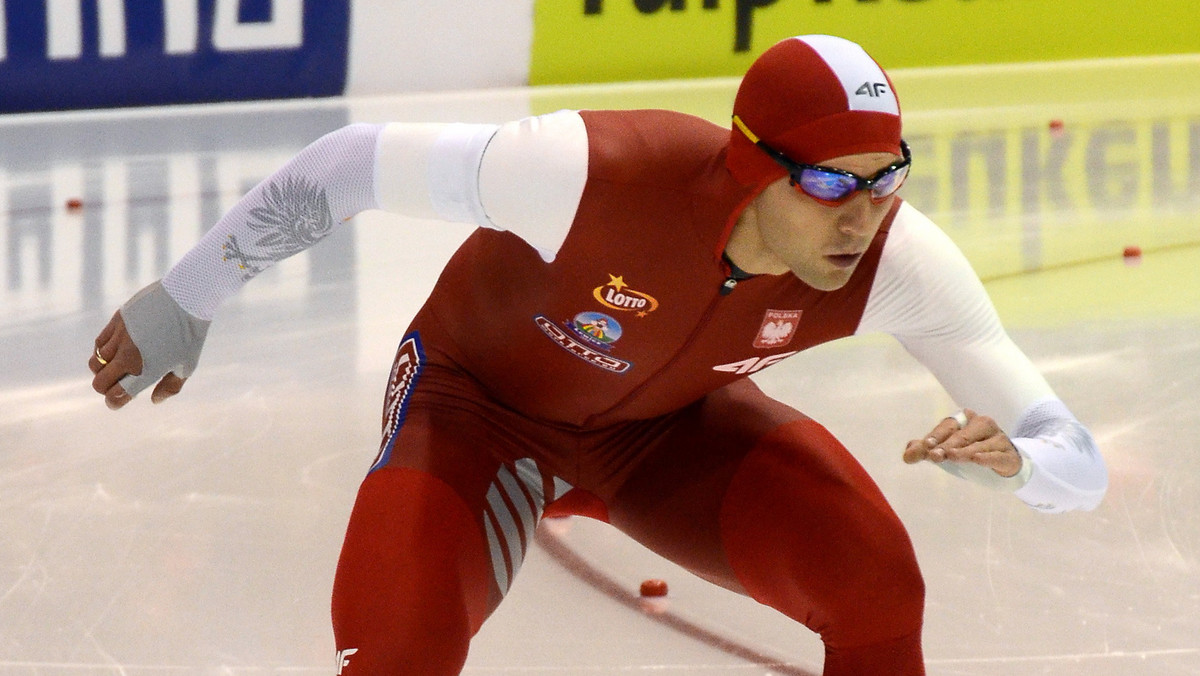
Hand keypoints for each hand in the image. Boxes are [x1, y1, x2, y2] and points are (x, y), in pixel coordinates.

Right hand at [89, 310, 186, 409]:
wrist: (186, 297)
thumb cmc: (191, 334)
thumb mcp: (187, 365)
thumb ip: (171, 386)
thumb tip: (154, 400)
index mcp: (146, 371)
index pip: (116, 396)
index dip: (114, 402)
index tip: (117, 400)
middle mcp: (128, 357)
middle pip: (99, 383)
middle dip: (106, 388)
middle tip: (117, 383)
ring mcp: (119, 338)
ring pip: (95, 364)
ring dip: (103, 370)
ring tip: (117, 365)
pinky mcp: (116, 321)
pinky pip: (99, 344)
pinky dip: (102, 352)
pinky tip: (116, 349)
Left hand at [903, 409, 1021, 477]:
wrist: (1003, 462)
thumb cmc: (969, 451)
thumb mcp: (945, 449)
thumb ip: (925, 450)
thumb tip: (906, 454)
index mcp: (965, 419)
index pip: (948, 426)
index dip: (936, 436)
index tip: (925, 446)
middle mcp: (982, 424)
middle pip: (962, 434)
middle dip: (947, 445)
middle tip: (933, 456)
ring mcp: (998, 438)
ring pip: (979, 444)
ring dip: (964, 451)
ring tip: (951, 457)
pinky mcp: (1009, 454)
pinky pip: (997, 455)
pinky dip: (987, 457)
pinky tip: (977, 459)